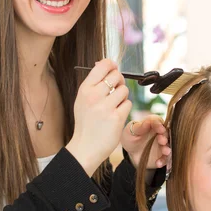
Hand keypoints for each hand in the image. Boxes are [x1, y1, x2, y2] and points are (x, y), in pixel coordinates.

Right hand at [66, 59, 131, 175]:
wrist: (85, 147)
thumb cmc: (86, 122)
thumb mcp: (83, 99)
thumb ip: (94, 83)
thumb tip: (106, 63)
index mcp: (85, 89)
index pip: (103, 65)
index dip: (112, 65)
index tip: (114, 69)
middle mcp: (94, 96)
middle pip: (117, 76)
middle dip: (119, 82)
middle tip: (115, 90)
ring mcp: (105, 107)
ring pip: (124, 90)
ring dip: (122, 97)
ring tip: (114, 106)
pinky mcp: (116, 117)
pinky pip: (128, 103)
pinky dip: (125, 108)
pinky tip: (116, 116)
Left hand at [121, 115, 169, 169]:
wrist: (131, 152)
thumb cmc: (131, 137)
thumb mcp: (132, 131)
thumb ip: (140, 126)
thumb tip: (148, 121)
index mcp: (153, 123)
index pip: (158, 122)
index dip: (159, 125)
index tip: (160, 129)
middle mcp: (161, 133)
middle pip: (166, 133)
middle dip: (165, 137)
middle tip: (162, 140)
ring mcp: (163, 144)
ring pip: (168, 146)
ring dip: (167, 148)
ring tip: (165, 151)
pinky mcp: (163, 155)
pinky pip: (165, 158)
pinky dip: (163, 161)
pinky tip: (158, 163)